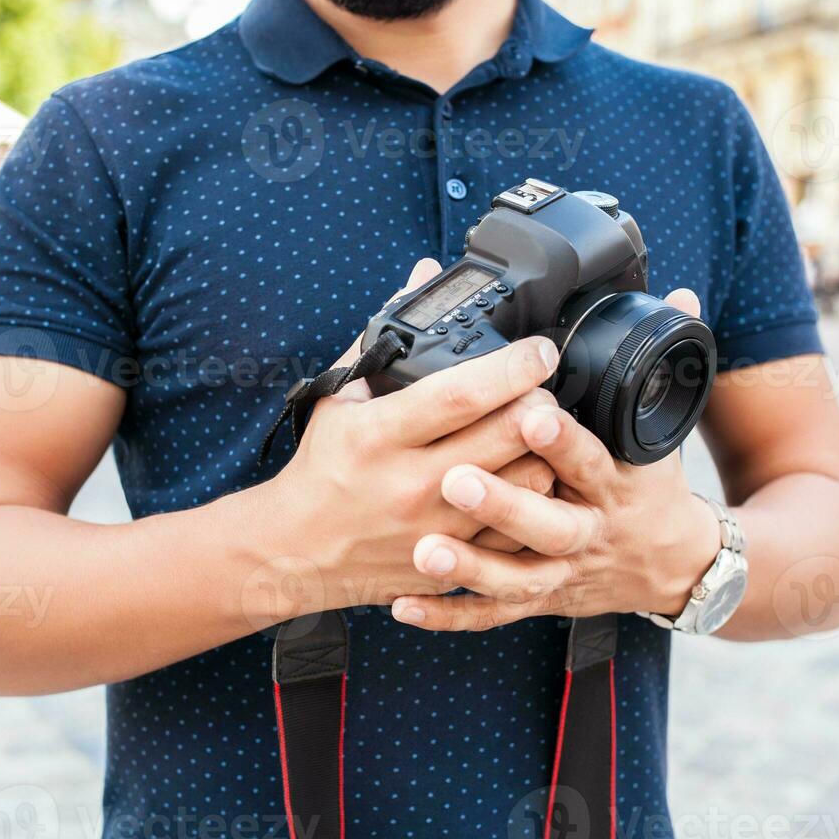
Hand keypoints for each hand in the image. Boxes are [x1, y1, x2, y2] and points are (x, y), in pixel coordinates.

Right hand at [261, 260, 560, 615]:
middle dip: (541, 404)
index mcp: (379, 435)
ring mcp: (436, 528)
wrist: (293, 552)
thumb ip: (385, 338)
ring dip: (545, 453)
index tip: (541, 350)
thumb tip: (424, 277)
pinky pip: (518, 533)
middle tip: (545, 389)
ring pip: (526, 485)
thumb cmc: (321, 469)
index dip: (512, 368)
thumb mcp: (339, 399)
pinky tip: (529, 481)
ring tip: (538, 434)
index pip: (460, 395)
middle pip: (507, 436)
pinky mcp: (452, 562)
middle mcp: (411, 483)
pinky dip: (534, 502)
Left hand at [388, 289, 721, 631]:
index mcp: (615, 483)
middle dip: (503, 504)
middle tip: (456, 480)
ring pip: (517, 577)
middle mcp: (588, 531)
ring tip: (423, 549)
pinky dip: (449, 613)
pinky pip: (491, 615)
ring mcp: (561, 572)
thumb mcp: (662, 430)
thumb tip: (681, 294)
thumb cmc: (650, 487)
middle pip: (549, 524)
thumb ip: (657, 364)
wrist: (673, 566)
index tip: (532, 413)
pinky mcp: (538, 601)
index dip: (563, 439)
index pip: (590, 457)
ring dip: (469, 566)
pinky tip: (403, 603)